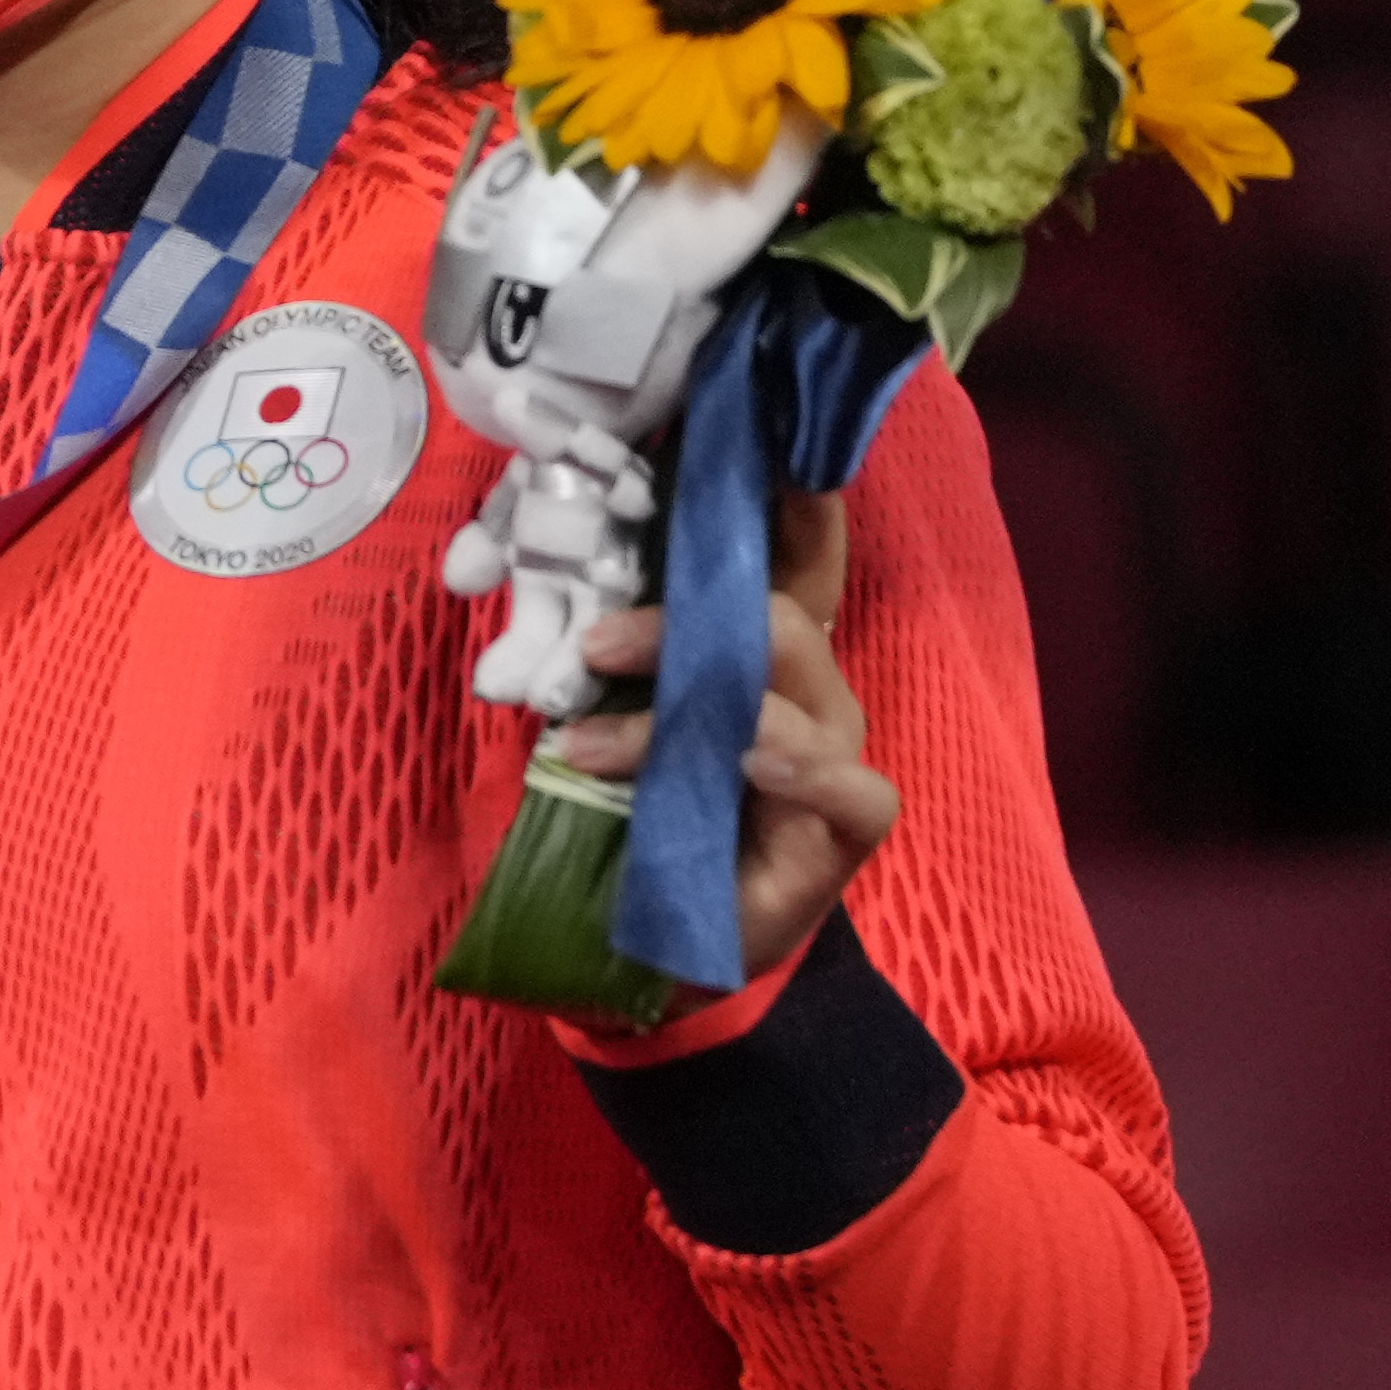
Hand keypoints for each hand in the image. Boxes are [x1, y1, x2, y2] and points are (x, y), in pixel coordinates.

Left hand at [557, 485, 897, 989]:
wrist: (664, 943)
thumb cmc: (641, 821)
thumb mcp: (611, 724)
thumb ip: (606, 662)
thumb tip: (540, 586)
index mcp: (757, 654)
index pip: (786, 560)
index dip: (784, 503)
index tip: (753, 446)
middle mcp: (808, 688)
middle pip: (775, 615)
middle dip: (678, 622)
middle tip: (593, 645)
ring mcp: (836, 751)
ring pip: (790, 689)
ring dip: (682, 707)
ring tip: (587, 745)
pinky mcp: (850, 822)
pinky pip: (846, 781)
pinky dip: (795, 762)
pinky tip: (747, 754)